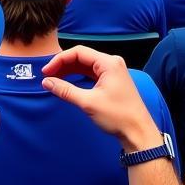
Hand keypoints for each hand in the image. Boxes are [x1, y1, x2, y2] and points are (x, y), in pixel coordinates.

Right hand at [42, 45, 162, 152]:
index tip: (46, 71)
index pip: (78, 52)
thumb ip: (65, 90)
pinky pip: (92, 73)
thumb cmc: (117, 116)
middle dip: (63, 65)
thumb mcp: (88, 102)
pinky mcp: (112, 80)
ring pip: (86, 65)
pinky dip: (78, 76)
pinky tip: (68, 83)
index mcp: (108, 63)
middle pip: (82, 57)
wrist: (138, 132)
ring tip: (54, 79)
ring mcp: (113, 71)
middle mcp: (112, 63)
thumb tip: (47, 82)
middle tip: (48, 76)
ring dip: (70, 71)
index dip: (59, 60)